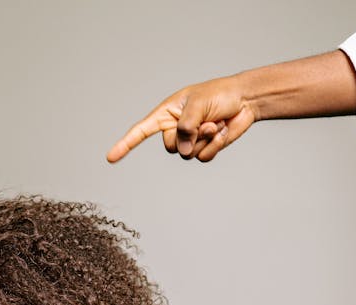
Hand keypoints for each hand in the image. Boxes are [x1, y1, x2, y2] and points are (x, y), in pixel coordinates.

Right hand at [106, 76, 256, 162]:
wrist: (245, 100)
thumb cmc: (220, 94)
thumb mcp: (198, 104)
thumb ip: (186, 127)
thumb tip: (183, 150)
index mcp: (167, 113)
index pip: (141, 131)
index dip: (125, 145)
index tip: (110, 158)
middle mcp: (175, 128)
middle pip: (170, 148)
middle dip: (188, 138)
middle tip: (204, 122)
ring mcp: (190, 140)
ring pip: (188, 155)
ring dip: (205, 140)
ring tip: (215, 123)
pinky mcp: (204, 148)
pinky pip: (203, 158)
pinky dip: (214, 146)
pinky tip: (221, 131)